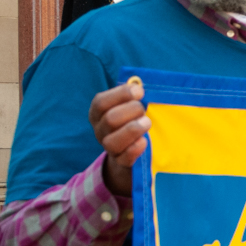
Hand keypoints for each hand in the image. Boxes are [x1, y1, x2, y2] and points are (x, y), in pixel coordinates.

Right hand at [91, 79, 150, 197]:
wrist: (130, 155)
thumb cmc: (132, 122)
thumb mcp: (129, 107)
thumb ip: (133, 96)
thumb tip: (140, 83)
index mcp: (98, 114)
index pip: (100, 102)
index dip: (120, 95)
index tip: (140, 91)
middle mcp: (100, 131)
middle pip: (109, 119)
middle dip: (131, 111)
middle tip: (144, 110)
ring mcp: (109, 148)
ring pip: (112, 141)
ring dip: (132, 129)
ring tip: (147, 123)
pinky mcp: (122, 162)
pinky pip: (124, 158)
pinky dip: (135, 148)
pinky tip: (145, 141)